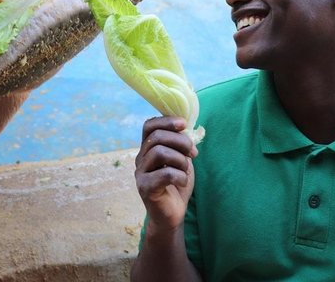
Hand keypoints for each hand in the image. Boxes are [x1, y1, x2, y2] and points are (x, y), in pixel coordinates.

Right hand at [135, 116, 197, 230]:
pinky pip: (164, 174)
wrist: (172, 214)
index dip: (166, 121)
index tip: (184, 124)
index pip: (149, 126)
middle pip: (156, 137)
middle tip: (193, 152)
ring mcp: (141, 173)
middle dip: (180, 141)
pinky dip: (180, 176)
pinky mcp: (145, 188)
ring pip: (159, 152)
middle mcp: (141, 159)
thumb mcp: (181, 160)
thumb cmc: (176, 185)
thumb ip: (180, 145)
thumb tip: (187, 129)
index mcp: (148, 149)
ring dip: (180, 159)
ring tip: (186, 170)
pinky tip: (183, 181)